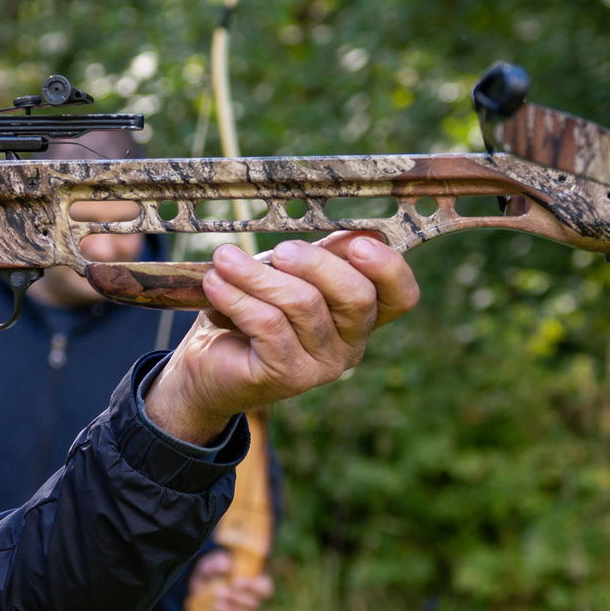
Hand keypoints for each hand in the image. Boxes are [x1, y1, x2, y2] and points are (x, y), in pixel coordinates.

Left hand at [140, 233, 419, 443]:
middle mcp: (351, 345)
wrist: (208, 363)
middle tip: (277, 250)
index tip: (358, 243)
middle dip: (315, 263)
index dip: (389, 268)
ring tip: (224, 260)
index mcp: (362, 315)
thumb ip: (320, 258)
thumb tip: (358, 233)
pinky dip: (237, 297)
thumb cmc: (250, 311)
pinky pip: (268, 324)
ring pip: (303, 304)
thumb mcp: (288, 275)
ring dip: (258, 275)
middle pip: (356, 296)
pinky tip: (215, 283)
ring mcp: (323, 365)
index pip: (401, 296)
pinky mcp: (288, 376)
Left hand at [191, 548, 273, 610]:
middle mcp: (252, 601)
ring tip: (216, 605)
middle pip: (256, 603)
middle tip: (221, 593)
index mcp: (252, 583)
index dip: (254, 586)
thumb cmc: (210, 575)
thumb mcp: (210, 565)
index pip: (265, 586)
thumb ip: (218, 564)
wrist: (196, 594)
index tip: (235, 582)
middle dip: (239, 599)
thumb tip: (227, 566)